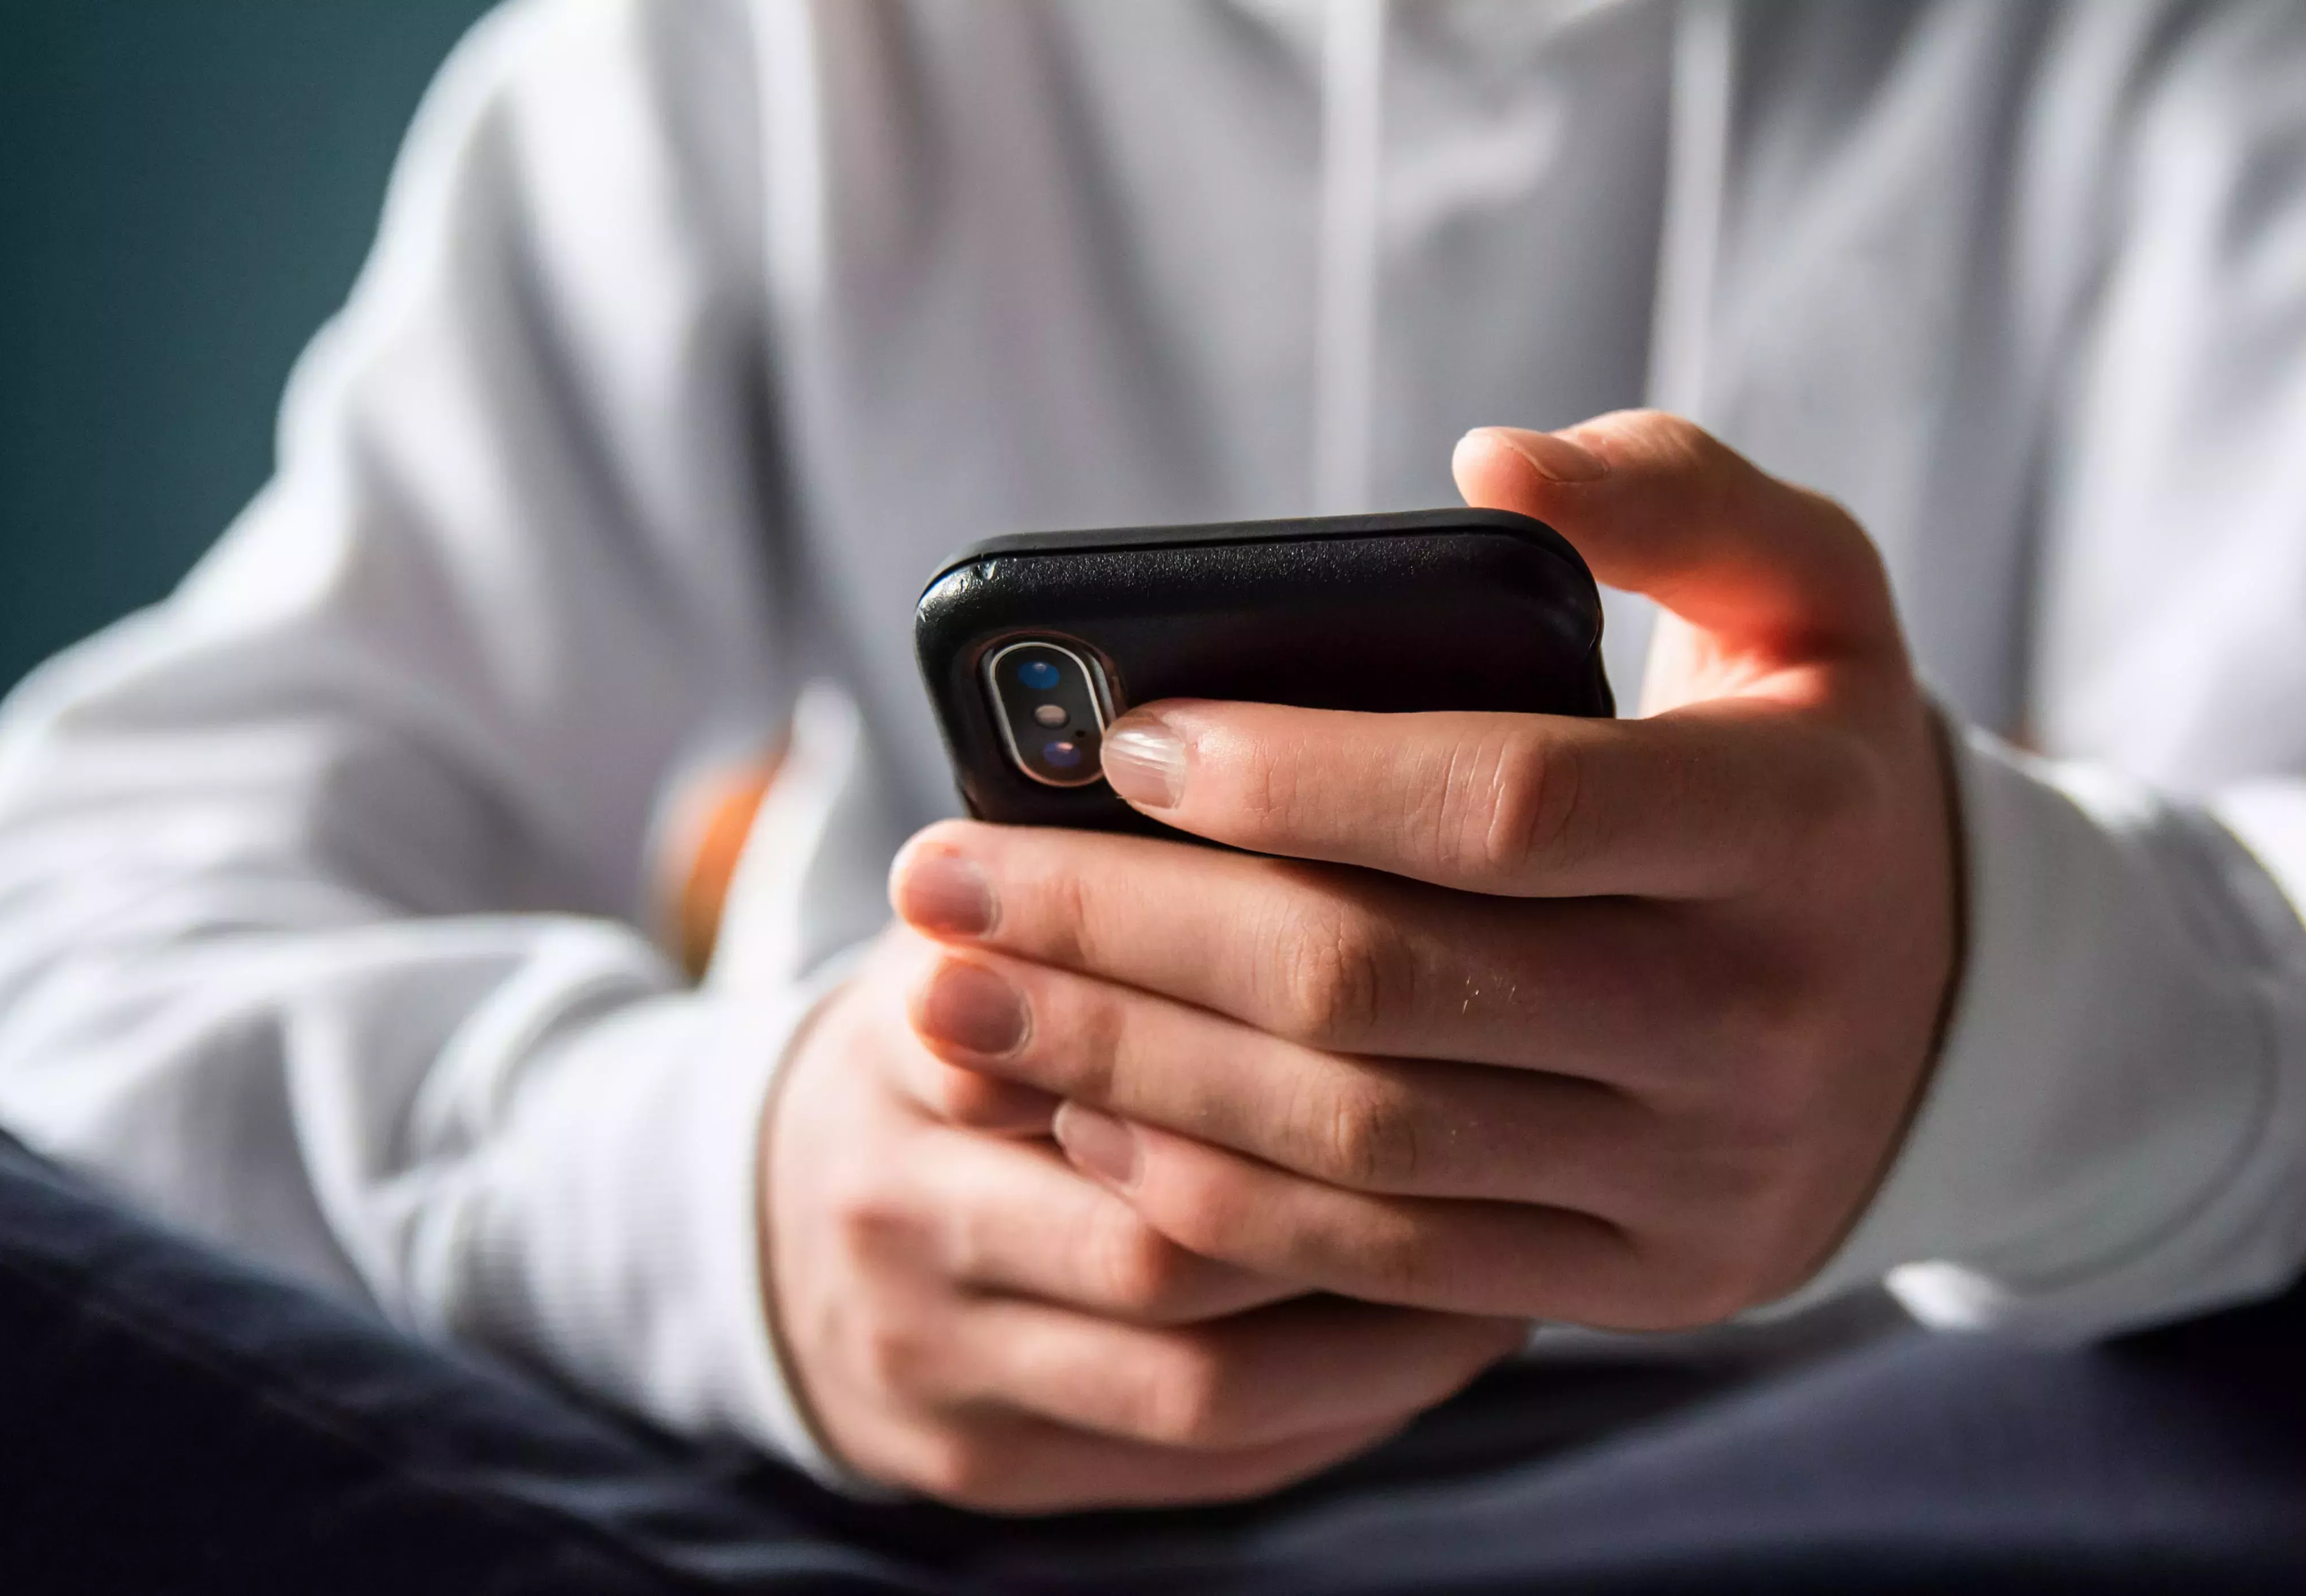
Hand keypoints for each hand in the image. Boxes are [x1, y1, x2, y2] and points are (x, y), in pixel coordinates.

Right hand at [761, 925, 1527, 1510]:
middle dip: (1355, 1206)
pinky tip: (1447, 1335)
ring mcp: (934, 1359)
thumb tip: (1298, 808)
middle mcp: (896, 1214)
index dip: (1272, 1046)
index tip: (1433, 1006)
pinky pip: (1204, 1461)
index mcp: (901, 1047)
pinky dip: (1344, 1405)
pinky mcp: (988, 1465)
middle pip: (1161, 1236)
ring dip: (1380, 1327)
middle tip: (1525, 1149)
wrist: (781, 1226)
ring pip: (1200, 1377)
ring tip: (1522, 1257)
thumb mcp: (983, 935)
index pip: (1097, 1052)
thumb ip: (1100, 901)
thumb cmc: (957, 1043)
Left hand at [894, 412, 1961, 1330]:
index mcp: (1791, 831)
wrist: (1944, 1018)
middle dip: (1130, 930)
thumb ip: (1674, 494)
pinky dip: (1214, 1193)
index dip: (1298, 777)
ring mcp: (1693, 1176)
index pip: (1508, 807)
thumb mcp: (1810, 596)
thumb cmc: (1812, 768)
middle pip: (1385, 985)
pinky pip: (1385, 1262)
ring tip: (958, 992)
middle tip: (941, 873)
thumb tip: (1486, 462)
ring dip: (1127, 1067)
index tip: (1124, 740)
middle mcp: (1753, 1022)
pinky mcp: (1636, 1281)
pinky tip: (1084, 1112)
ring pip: (1359, 1139)